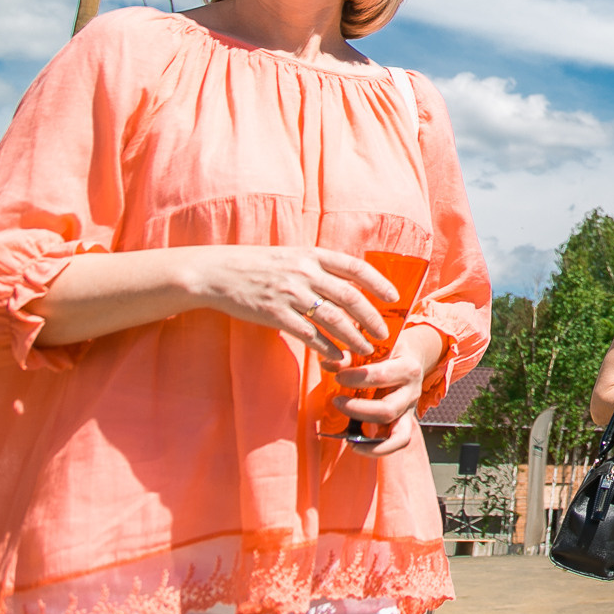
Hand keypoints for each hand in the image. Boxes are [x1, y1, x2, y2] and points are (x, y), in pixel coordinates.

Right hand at [191, 245, 397, 359]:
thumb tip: (349, 285)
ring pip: (333, 319)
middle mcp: (306, 272)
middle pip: (350, 297)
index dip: (379, 283)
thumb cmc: (258, 265)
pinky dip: (327, 348)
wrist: (218, 272)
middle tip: (385, 334)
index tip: (395, 297)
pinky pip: (309, 334)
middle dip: (372, 318)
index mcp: (313, 255)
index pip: (356, 267)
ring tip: (367, 350)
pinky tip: (338, 357)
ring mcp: (291, 293)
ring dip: (354, 337)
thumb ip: (318, 269)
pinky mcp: (275, 314)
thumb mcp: (292, 257)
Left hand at [327, 325, 442, 456]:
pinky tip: (354, 445)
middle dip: (357, 409)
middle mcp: (412, 392)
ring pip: (397, 434)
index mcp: (408, 368)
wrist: (411, 355)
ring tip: (346, 434)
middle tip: (336, 401)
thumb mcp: (374, 346)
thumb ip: (351, 355)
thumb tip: (327, 364)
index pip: (382, 376)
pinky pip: (396, 443)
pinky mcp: (404, 422)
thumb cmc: (388, 349)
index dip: (356, 378)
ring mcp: (409, 410)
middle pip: (387, 409)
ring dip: (368, 435)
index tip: (337, 375)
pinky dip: (377, 450)